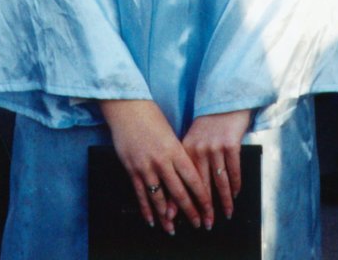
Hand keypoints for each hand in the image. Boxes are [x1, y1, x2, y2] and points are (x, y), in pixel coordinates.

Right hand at [99, 99, 211, 234]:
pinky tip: (151, 220)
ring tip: (173, 228)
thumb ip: (177, 154)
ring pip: (159, 198)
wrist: (128, 108)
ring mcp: (146, 167)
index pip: (193, 178)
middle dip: (190, 211)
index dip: (202, 196)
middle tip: (198, 224)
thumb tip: (186, 173)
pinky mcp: (132, 170)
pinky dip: (146, 209)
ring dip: (167, 216)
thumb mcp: (171, 134)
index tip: (209, 208)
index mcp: (175, 150)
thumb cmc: (152, 117)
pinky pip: (141, 195)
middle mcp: (162, 161)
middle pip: (179, 192)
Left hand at [182, 110, 251, 222]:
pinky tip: (236, 194)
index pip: (182, 182)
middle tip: (207, 224)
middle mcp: (199, 149)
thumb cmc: (207, 125)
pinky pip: (233, 171)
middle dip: (205, 208)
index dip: (180, 202)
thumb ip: (187, 162)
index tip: (177, 220)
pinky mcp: (231, 144)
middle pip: (202, 186)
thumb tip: (180, 188)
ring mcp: (215, 147)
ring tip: (225, 214)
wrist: (224, 101)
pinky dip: (235, 185)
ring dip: (224, 201)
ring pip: (220, 182)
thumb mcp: (192, 139)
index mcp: (185, 149)